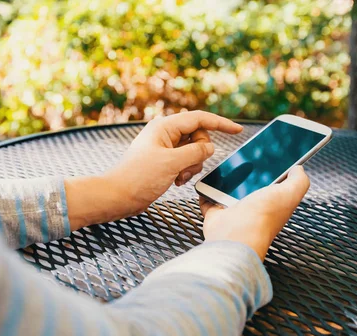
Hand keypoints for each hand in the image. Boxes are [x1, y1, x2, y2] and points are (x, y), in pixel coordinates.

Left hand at [107, 111, 242, 214]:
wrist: (118, 196)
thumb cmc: (139, 177)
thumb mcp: (173, 163)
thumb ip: (196, 151)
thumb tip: (210, 147)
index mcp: (164, 126)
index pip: (200, 119)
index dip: (221, 124)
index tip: (238, 130)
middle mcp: (164, 133)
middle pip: (198, 136)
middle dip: (200, 153)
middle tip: (188, 168)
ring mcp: (163, 147)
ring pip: (193, 151)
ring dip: (192, 165)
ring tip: (179, 177)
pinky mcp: (163, 161)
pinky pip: (185, 161)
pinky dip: (186, 171)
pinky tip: (176, 181)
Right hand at [200, 166, 310, 260]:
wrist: (235, 235)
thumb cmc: (262, 218)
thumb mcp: (290, 194)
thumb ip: (299, 180)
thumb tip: (299, 168)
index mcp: (272, 203)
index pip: (274, 183)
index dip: (273, 169)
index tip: (268, 155)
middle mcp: (253, 207)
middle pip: (250, 184)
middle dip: (247, 171)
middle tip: (244, 156)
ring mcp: (233, 210)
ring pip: (229, 189)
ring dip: (225, 178)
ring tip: (225, 164)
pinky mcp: (216, 213)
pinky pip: (209, 198)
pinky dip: (206, 190)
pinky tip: (208, 181)